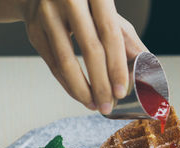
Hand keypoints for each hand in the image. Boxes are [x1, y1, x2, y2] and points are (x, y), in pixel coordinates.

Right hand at [24, 0, 147, 113]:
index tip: (121, 92)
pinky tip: (81, 96)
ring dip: (82, 90)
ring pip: (66, 62)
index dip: (117, 65)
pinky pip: (53, 65)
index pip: (110, 34)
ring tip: (95, 105)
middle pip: (90, 50)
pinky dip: (68, 85)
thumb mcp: (106, 12)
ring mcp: (47, 15)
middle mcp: (69, 1)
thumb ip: (126, 37)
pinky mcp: (33, 31)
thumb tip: (146, 68)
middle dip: (101, 84)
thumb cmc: (83, 5)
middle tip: (108, 105)